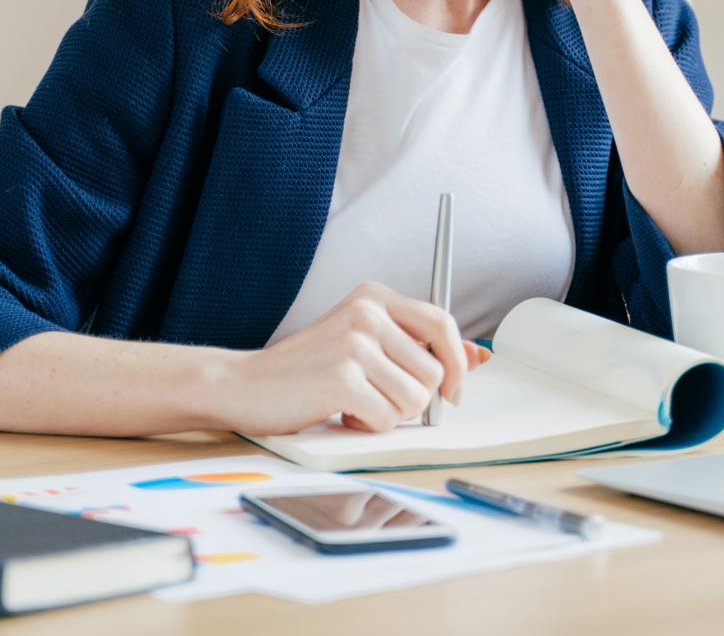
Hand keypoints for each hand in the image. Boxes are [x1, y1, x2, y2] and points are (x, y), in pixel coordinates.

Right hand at [212, 281, 491, 434]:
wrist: (243, 384)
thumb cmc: (307, 370)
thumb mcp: (365, 345)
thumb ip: (418, 348)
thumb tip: (480, 355)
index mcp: (374, 296)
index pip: (442, 324)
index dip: (456, 363)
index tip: (452, 391)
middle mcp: (367, 312)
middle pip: (434, 371)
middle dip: (415, 400)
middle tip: (379, 399)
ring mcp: (355, 343)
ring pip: (416, 399)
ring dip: (390, 414)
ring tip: (354, 402)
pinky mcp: (343, 378)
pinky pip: (387, 418)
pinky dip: (368, 426)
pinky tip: (340, 412)